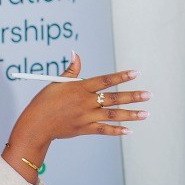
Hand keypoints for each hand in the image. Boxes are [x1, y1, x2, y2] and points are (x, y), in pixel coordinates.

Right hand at [2, 54, 150, 177]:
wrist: (36, 125)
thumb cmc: (45, 101)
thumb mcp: (56, 83)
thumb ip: (70, 70)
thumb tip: (76, 54)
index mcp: (80, 88)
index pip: (105, 80)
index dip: (121, 76)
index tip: (136, 73)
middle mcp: (85, 102)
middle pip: (113, 98)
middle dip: (133, 97)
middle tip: (148, 95)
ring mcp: (86, 117)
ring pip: (112, 115)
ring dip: (130, 114)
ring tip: (146, 114)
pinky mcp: (84, 129)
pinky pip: (103, 130)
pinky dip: (116, 131)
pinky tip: (129, 130)